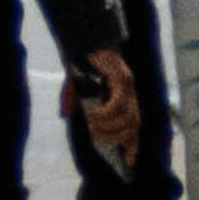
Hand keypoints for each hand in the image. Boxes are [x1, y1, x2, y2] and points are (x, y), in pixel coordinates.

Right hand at [70, 47, 141, 173]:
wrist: (86, 37)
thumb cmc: (83, 60)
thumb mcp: (75, 84)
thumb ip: (72, 100)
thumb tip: (65, 114)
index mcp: (124, 99)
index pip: (133, 127)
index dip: (132, 145)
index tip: (127, 162)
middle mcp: (130, 94)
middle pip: (132, 125)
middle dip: (114, 137)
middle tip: (96, 138)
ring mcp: (129, 85)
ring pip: (127, 117)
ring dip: (109, 127)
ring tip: (92, 127)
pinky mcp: (123, 77)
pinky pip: (118, 103)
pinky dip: (106, 112)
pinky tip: (93, 114)